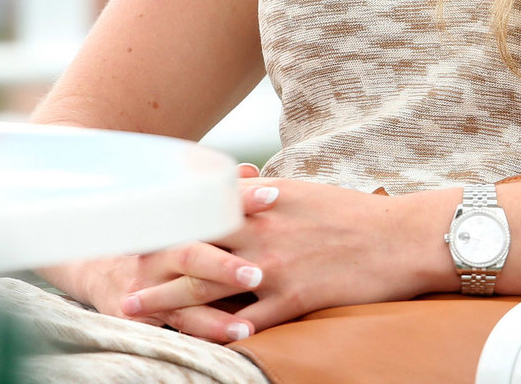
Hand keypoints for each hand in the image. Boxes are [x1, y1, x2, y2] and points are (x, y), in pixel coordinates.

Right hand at [39, 164, 278, 342]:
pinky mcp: (147, 316)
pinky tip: (225, 345)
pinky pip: (176, 329)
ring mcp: (150, 286)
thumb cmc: (163, 238)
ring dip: (216, 318)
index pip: (208, 208)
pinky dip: (201, 338)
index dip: (239, 201)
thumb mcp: (181, 213)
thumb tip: (249, 170)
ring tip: (247, 328)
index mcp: (174, 222)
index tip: (272, 196)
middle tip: (258, 274)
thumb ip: (217, 197)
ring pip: (184, 301)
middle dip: (224, 267)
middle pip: (192, 256)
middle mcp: (160, 252)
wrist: (106, 270)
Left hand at [160, 178, 450, 336]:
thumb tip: (242, 181)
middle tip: (120, 276)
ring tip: (138, 310)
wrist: (400, 237)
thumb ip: (266, 192)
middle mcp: (261, 233)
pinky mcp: (296, 296)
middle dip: (153, 265)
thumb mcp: (305, 190)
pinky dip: (226, 331)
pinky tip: (202, 340)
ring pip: (211, 288)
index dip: (166, 224)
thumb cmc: (354, 213)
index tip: (135, 232)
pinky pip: (253, 319)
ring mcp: (276, 266)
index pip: (203, 213)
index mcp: (263, 204)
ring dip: (170, 301)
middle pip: (194, 250)